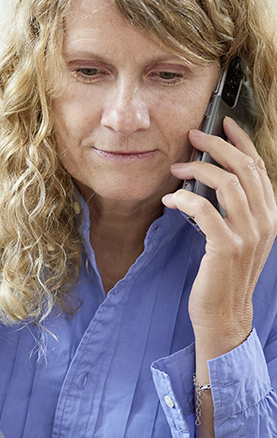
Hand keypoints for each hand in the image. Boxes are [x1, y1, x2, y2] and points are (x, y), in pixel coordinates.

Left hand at [164, 118, 276, 355]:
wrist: (224, 313)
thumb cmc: (222, 274)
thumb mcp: (235, 236)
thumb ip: (232, 208)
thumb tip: (212, 177)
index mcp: (269, 215)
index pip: (259, 167)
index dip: (241, 141)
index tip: (223, 123)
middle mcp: (264, 221)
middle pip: (244, 168)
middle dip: (216, 145)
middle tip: (191, 136)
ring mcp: (248, 234)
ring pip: (226, 183)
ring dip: (197, 170)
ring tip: (176, 168)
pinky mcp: (226, 246)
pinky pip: (204, 209)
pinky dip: (184, 198)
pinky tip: (171, 198)